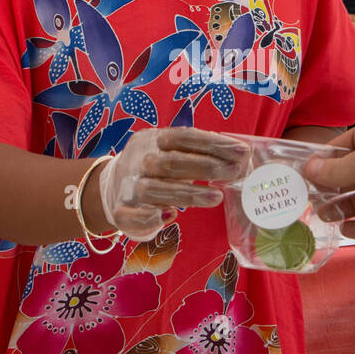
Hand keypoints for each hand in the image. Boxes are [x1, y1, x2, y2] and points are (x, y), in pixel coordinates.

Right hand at [97, 126, 249, 240]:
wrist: (113, 186)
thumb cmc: (157, 167)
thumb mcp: (173, 152)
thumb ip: (201, 154)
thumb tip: (241, 157)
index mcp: (152, 139)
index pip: (183, 136)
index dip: (213, 144)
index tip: (241, 152)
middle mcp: (138, 160)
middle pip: (170, 162)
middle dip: (206, 167)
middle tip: (234, 173)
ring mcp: (127, 186)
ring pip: (153, 189)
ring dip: (187, 193)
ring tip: (216, 197)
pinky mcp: (121, 211)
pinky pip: (131, 215)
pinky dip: (149, 217)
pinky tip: (171, 215)